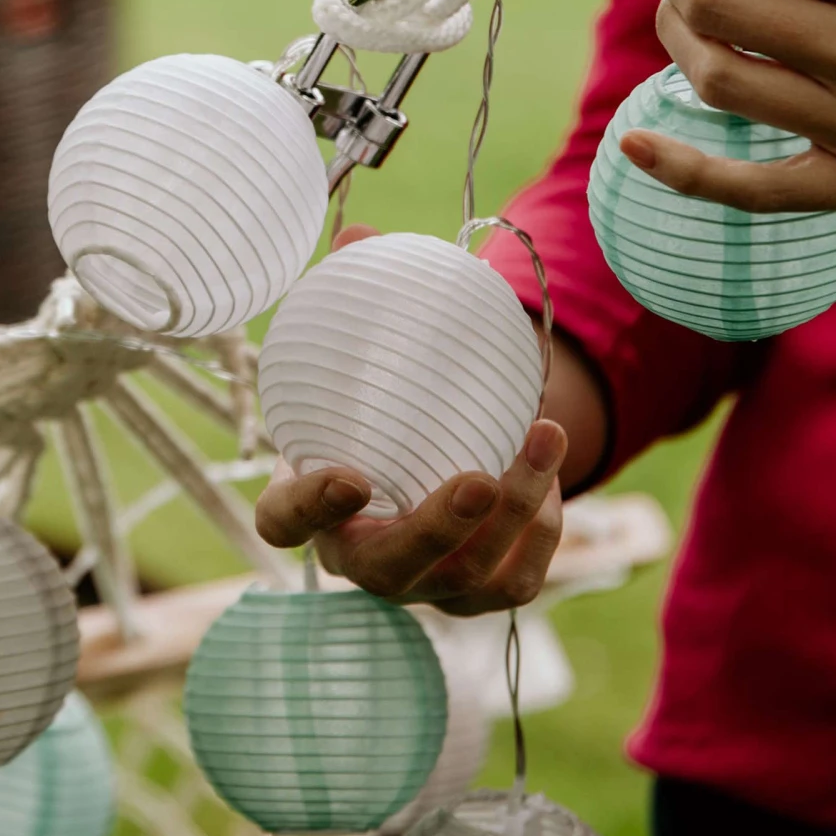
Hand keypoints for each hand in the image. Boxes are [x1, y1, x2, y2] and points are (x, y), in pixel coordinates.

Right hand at [254, 224, 571, 615]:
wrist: (433, 456)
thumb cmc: (381, 401)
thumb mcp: (363, 353)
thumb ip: (353, 298)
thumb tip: (357, 236)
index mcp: (311, 502)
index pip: (283, 520)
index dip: (308, 508)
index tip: (349, 474)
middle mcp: (360, 558)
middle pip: (389, 567)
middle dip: (438, 528)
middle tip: (479, 478)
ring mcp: (421, 587)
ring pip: (466, 576)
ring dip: (515, 511)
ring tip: (546, 434)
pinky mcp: (474, 598)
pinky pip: (514, 582)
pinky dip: (540, 531)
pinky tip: (552, 474)